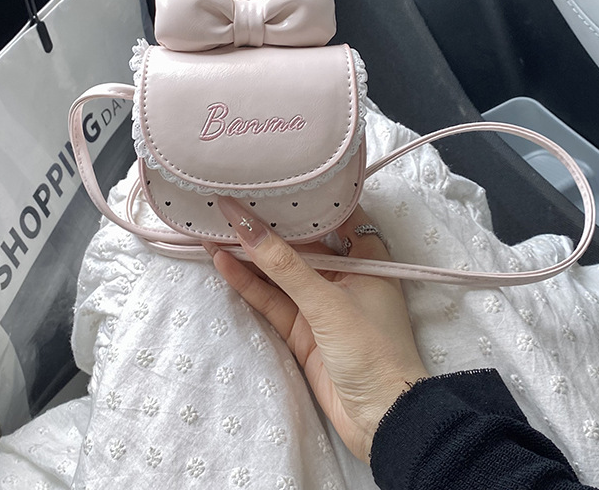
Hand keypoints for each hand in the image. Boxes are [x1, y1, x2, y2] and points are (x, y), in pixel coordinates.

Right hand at [208, 199, 428, 461]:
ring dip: (250, 253)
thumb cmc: (372, 348)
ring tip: (214, 226)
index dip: (306, 198)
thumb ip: (285, 265)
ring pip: (280, 272)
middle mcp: (344, 275)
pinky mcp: (302, 330)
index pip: (336, 215)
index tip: (276, 177)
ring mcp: (320, 304)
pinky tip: (222, 261)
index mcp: (367, 257)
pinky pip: (271, 299)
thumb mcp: (328, 301)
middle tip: (234, 199)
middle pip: (301, 244)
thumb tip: (247, 225)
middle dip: (269, 225)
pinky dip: (248, 282)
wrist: (384, 421)